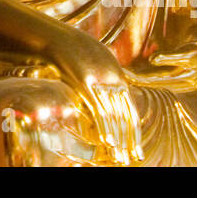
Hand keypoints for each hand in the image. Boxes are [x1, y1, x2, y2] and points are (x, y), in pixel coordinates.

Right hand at [43, 26, 141, 163]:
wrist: (60, 38)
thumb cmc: (75, 53)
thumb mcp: (96, 64)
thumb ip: (105, 79)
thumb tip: (109, 95)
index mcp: (118, 77)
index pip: (130, 109)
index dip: (133, 130)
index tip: (136, 147)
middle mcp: (114, 80)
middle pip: (125, 115)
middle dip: (129, 139)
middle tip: (134, 158)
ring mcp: (101, 81)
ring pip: (114, 115)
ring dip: (119, 139)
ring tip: (121, 157)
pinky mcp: (86, 83)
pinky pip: (98, 109)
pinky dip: (104, 127)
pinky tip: (107, 142)